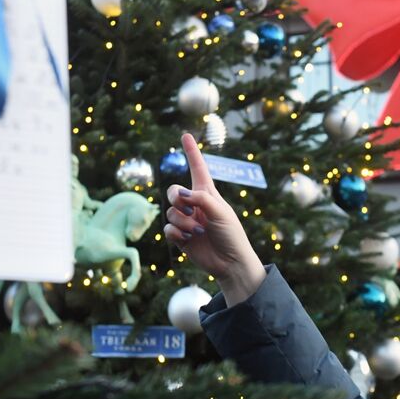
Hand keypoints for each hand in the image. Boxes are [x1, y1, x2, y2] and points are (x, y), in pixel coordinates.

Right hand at [164, 133, 265, 305]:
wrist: (230, 263)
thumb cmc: (231, 235)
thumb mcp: (220, 212)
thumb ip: (200, 199)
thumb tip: (180, 195)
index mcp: (208, 195)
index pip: (198, 169)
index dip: (192, 152)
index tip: (186, 135)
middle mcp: (195, 205)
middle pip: (173, 191)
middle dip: (176, 197)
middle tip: (187, 208)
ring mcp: (186, 221)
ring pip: (170, 212)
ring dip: (182, 222)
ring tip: (197, 231)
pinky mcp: (180, 237)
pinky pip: (167, 229)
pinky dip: (176, 234)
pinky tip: (188, 240)